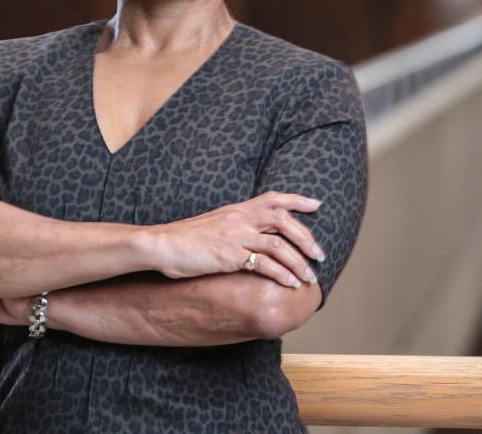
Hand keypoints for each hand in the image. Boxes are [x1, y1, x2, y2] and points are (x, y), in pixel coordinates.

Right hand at [146, 191, 325, 288]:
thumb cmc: (183, 239)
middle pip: (284, 220)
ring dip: (299, 262)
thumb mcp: (212, 225)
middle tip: (320, 255)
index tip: (316, 204)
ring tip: (310, 277)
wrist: (161, 244)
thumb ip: (233, 227)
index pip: (273, 198)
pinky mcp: (231, 255)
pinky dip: (282, 275)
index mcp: (236, 210)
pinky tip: (291, 284)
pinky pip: (265, 264)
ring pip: (280, 245)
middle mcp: (240, 219)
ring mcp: (236, 236)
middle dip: (307, 238)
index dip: (298, 200)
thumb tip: (248, 238)